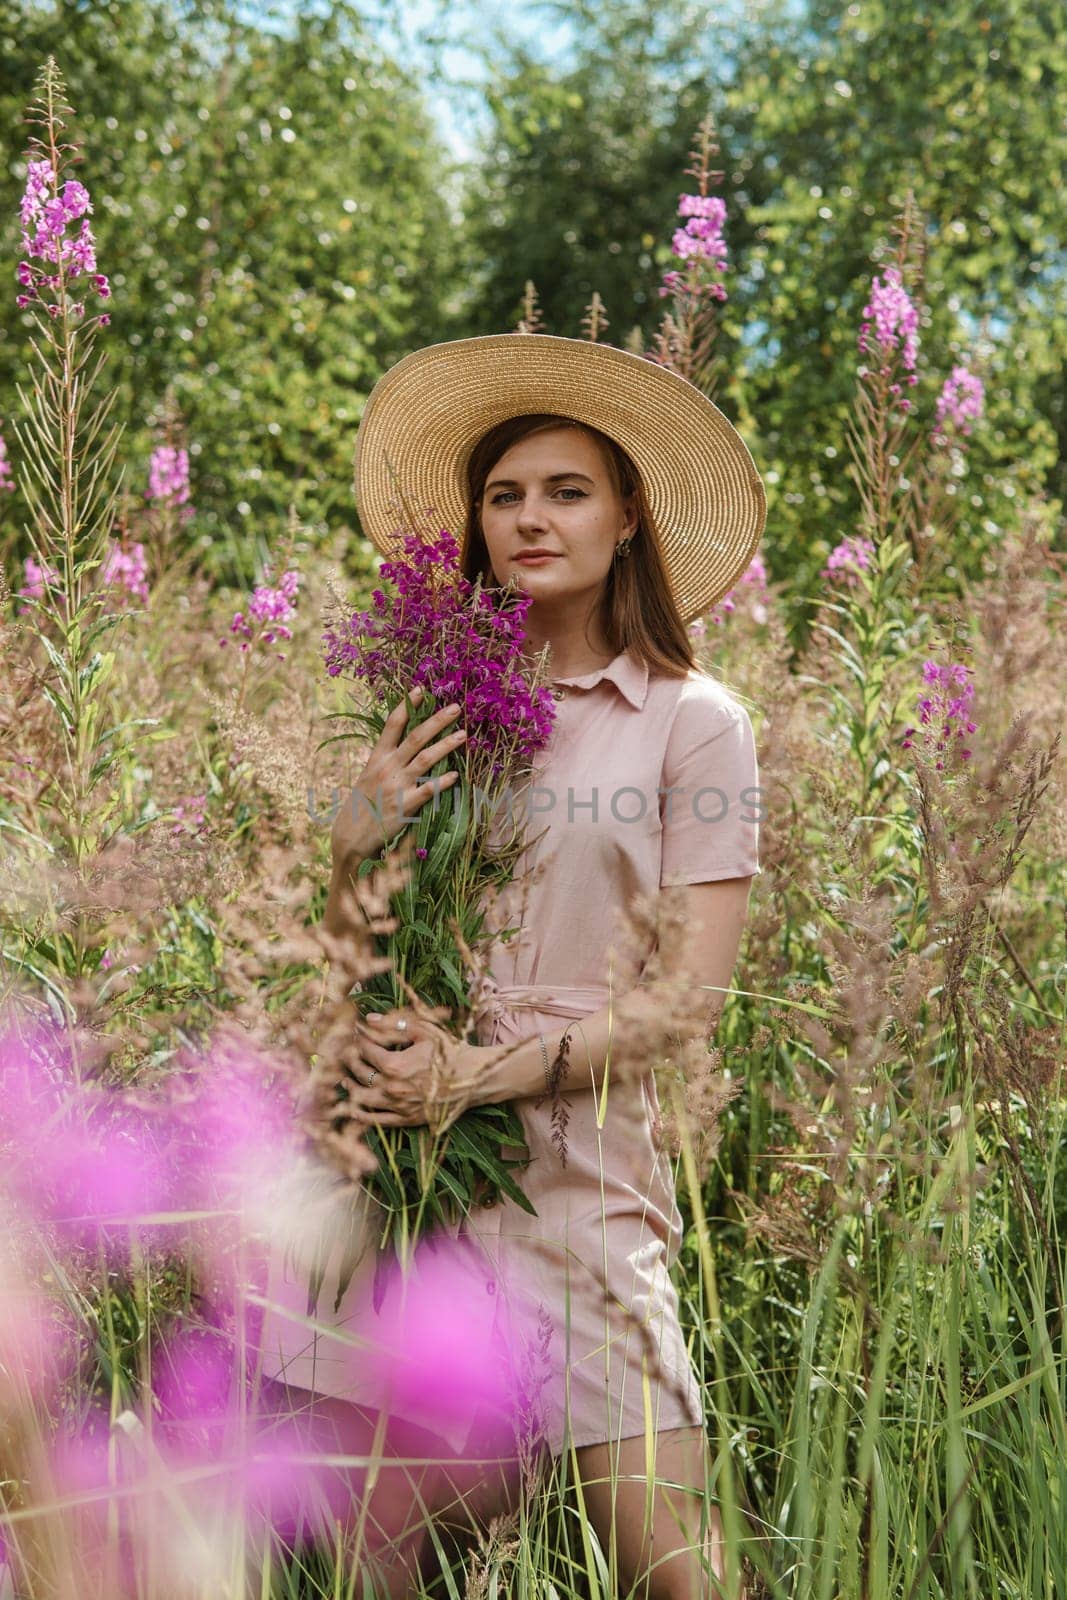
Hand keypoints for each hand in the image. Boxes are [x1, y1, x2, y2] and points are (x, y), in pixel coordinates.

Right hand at [331, 688, 467, 865]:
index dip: (406, 705)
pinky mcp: (405, 805)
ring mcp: (397, 785)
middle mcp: (387, 767)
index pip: (392, 725)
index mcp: (377, 757)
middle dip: (437, 720)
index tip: (420, 689)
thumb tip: (404, 745)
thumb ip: (385, 760)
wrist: (351, 836)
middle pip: (415, 737)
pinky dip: (443, 782)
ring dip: (446, 745)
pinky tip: (457, 775)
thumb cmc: (362, 805)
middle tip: (456, 708)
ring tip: (464, 734)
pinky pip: (428, 790)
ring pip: (426, 759)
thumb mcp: (368, 776)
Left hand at [347, 1005, 488, 1131]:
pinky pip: (378, 1121)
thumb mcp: (425, 1031)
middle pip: (360, 1073)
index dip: (358, 1039)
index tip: (355, 1032)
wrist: (474, 1079)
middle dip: (349, 1059)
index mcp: (395, 1064)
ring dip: (350, 1088)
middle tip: (344, 1052)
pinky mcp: (407, 1119)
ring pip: (363, 1099)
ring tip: (343, 1080)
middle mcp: (392, 1088)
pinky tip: (353, 1110)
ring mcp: (398, 1106)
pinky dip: (362, 1116)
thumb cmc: (450, 1052)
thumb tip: (370, 1019)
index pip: (366, 1050)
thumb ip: (395, 1024)